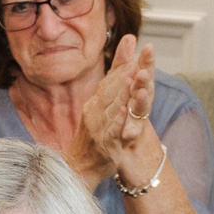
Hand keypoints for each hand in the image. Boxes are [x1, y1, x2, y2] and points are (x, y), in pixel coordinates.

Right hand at [78, 36, 159, 184]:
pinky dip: (118, 119)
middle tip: (136, 55)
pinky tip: (124, 109)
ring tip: (131, 77)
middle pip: (110, 88)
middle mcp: (94, 112)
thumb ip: (109, 91)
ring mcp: (98, 128)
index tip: (130, 44)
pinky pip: (112, 129)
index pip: (108, 80)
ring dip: (122, 92)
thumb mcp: (99, 113)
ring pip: (112, 106)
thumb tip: (120, 70)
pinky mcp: (105, 144)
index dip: (120, 62)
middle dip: (123, 72)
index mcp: (94, 104)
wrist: (78, 169)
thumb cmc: (91, 141)